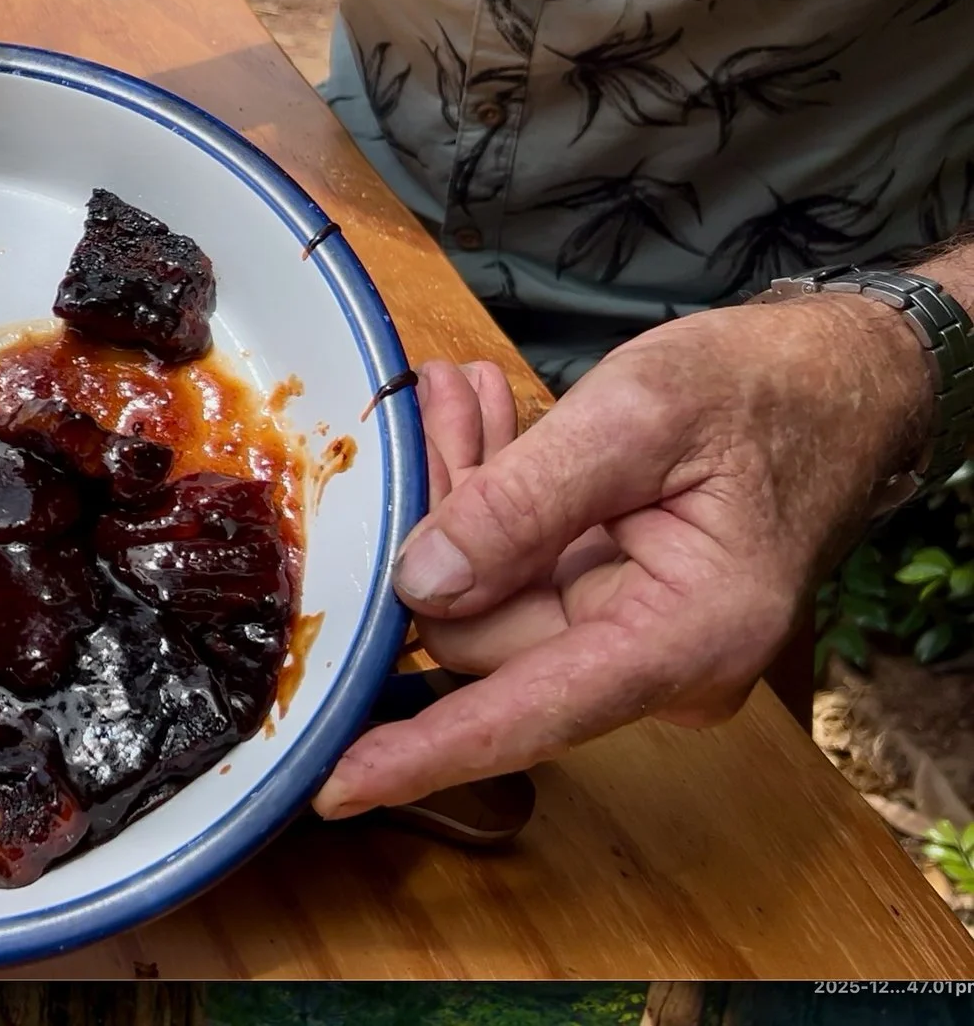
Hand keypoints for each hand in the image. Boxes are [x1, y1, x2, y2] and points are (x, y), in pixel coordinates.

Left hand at [313, 296, 930, 816]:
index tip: (338, 785)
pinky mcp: (600, 613)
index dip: (424, 751)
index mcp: (685, 638)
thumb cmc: (760, 393)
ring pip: (475, 595)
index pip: (530, 714)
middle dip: (438, 522)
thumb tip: (422, 581)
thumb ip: (524, 499)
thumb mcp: (638, 414)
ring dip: (455, 495)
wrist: (833, 386)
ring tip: (463, 396)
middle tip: (442, 404)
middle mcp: (654, 665)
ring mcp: (624, 643)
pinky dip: (481, 501)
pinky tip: (478, 422)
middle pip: (475, 632)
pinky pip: (503, 573)